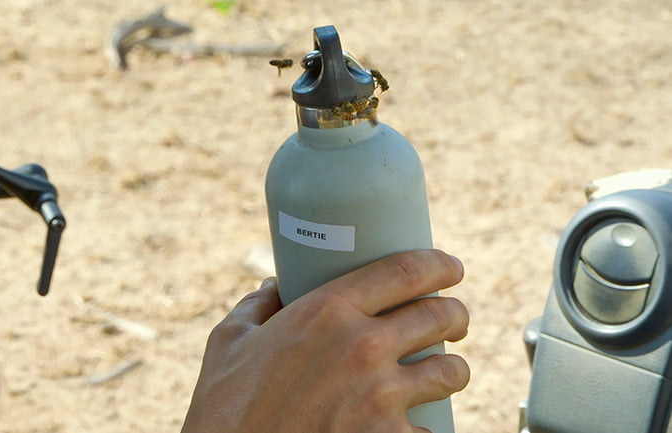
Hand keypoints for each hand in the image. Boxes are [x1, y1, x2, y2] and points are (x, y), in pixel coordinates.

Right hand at [180, 249, 469, 432]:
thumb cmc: (225, 407)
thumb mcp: (229, 342)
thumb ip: (257, 308)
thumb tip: (274, 288)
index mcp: (326, 311)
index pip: (405, 271)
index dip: (438, 264)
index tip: (450, 268)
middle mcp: (362, 347)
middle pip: (439, 316)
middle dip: (455, 315)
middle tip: (453, 320)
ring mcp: (381, 398)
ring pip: (451, 371)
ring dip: (453, 369)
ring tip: (444, 371)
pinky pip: (433, 430)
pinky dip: (428, 427)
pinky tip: (419, 425)